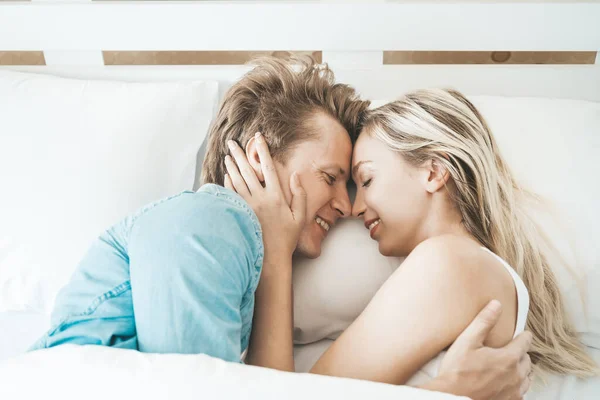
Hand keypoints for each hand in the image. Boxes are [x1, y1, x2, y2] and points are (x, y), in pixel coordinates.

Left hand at [224, 132, 305, 260]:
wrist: (271, 258)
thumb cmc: (287, 238)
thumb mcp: (300, 217)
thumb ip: (300, 195)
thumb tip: (295, 175)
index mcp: (276, 197)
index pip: (268, 167)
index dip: (263, 151)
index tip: (258, 138)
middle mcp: (260, 199)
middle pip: (248, 171)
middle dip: (239, 154)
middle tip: (232, 142)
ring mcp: (248, 207)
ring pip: (237, 181)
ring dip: (232, 166)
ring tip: (227, 155)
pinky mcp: (240, 214)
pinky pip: (232, 195)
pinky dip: (228, 183)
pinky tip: (226, 175)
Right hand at [435, 300, 532, 399]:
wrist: (452, 397)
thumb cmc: (457, 371)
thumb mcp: (467, 341)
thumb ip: (484, 321)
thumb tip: (496, 304)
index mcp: (509, 358)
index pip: (525, 342)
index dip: (524, 336)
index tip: (524, 333)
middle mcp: (516, 376)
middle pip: (527, 360)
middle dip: (521, 353)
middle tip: (513, 349)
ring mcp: (514, 392)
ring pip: (527, 377)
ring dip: (522, 370)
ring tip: (512, 365)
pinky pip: (522, 392)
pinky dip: (518, 386)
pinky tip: (508, 383)